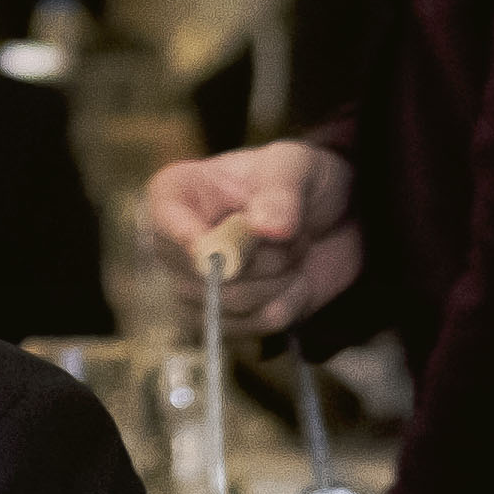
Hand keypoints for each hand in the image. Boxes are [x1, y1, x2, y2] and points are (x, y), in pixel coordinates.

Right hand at [142, 140, 359, 326]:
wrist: (331, 221)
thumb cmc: (301, 181)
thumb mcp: (298, 167)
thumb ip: (281, 193)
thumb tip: (265, 228)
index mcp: (179, 194)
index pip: (161, 219)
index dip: (184, 237)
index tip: (208, 246)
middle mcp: (177, 244)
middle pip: (202, 272)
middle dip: (261, 259)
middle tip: (293, 234)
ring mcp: (196, 287)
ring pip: (231, 303)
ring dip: (279, 280)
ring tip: (293, 253)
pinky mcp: (224, 320)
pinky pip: (255, 326)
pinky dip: (288, 304)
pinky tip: (294, 281)